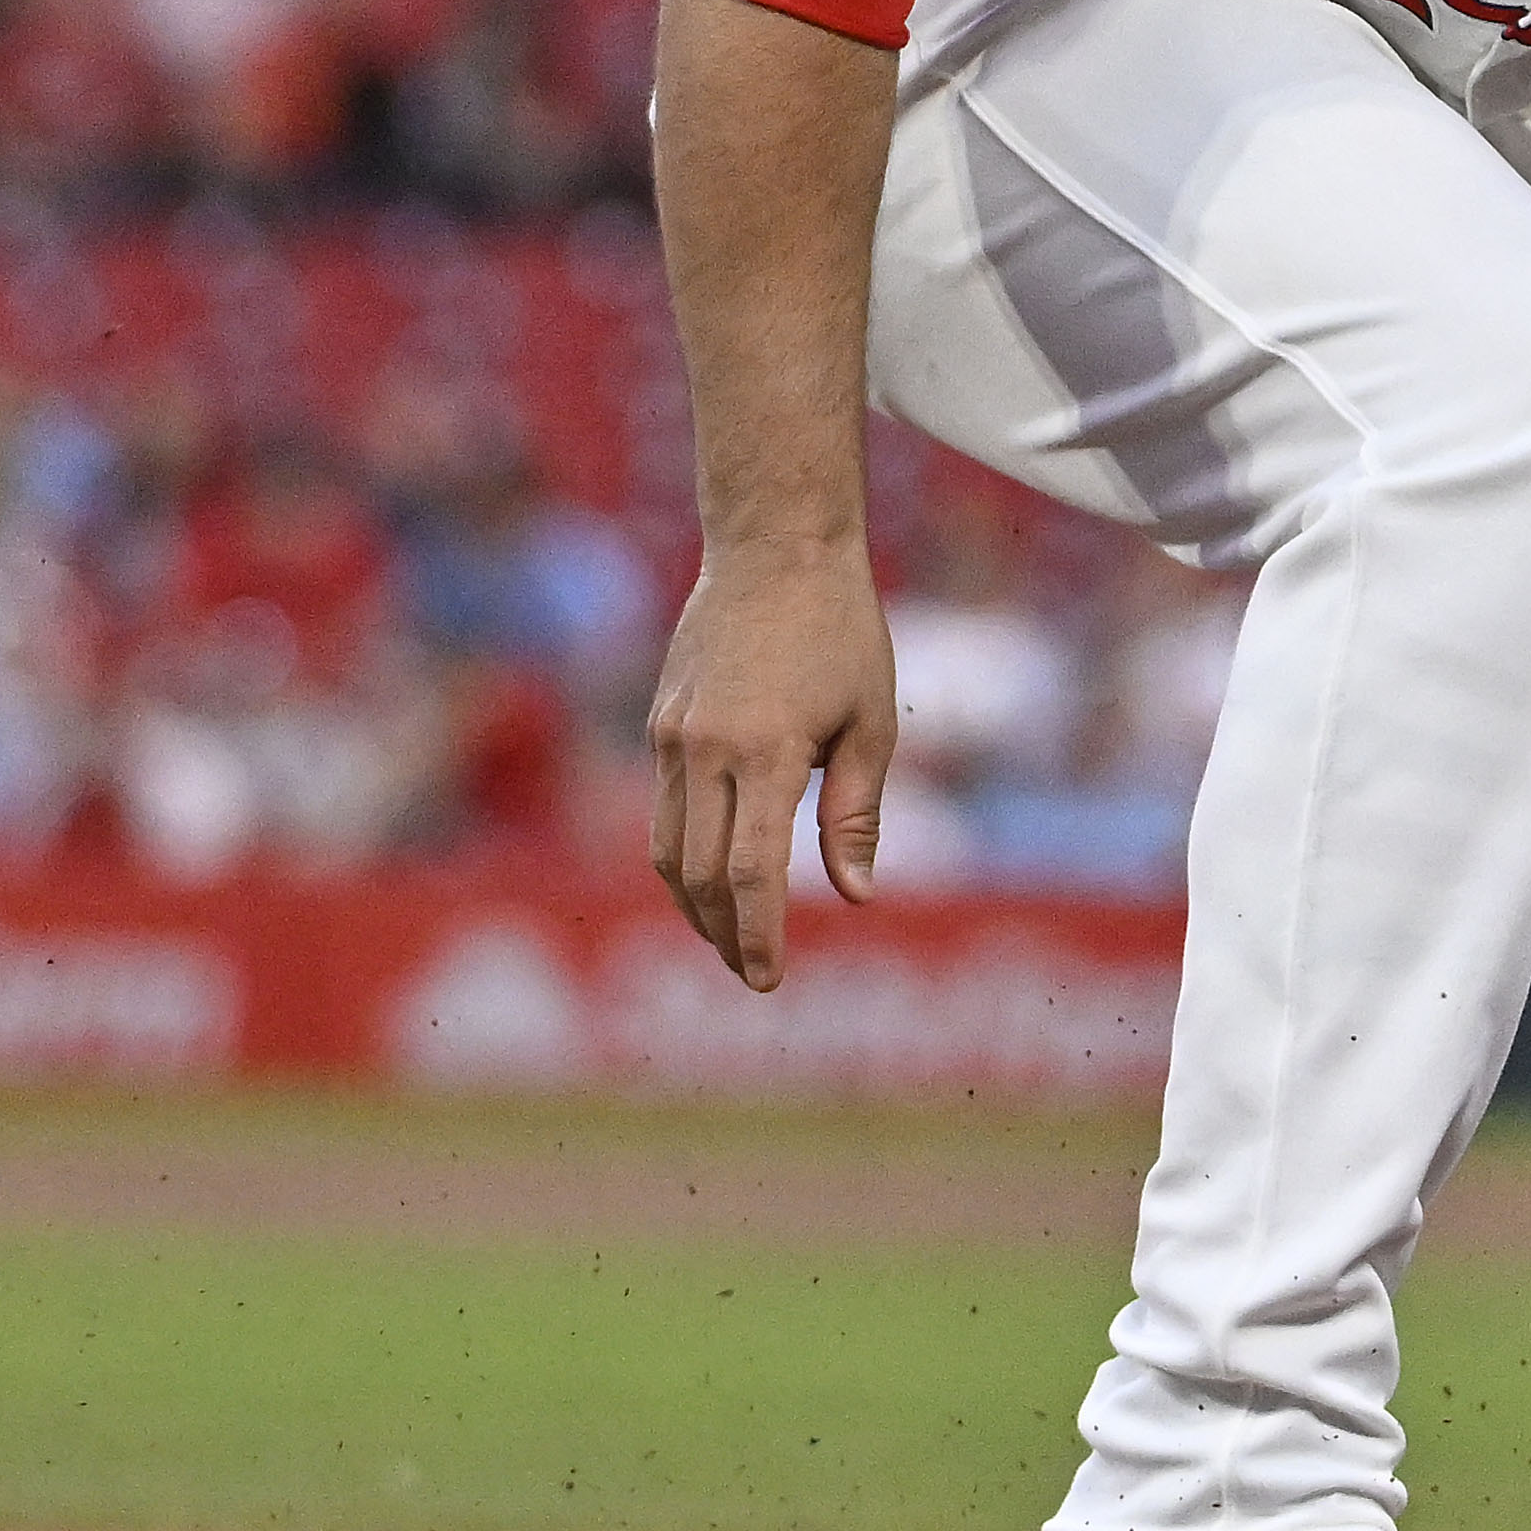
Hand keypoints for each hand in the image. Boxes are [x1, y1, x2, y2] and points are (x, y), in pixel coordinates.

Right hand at [642, 529, 896, 993]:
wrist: (775, 549)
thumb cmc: (843, 633)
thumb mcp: (871, 722)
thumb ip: (856, 814)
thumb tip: (858, 896)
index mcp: (767, 751)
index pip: (750, 872)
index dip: (757, 935)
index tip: (768, 981)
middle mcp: (706, 749)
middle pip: (700, 874)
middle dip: (723, 935)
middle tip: (753, 975)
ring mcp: (672, 737)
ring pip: (667, 851)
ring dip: (694, 906)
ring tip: (729, 940)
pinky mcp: (659, 724)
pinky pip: (661, 812)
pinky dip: (681, 858)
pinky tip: (712, 878)